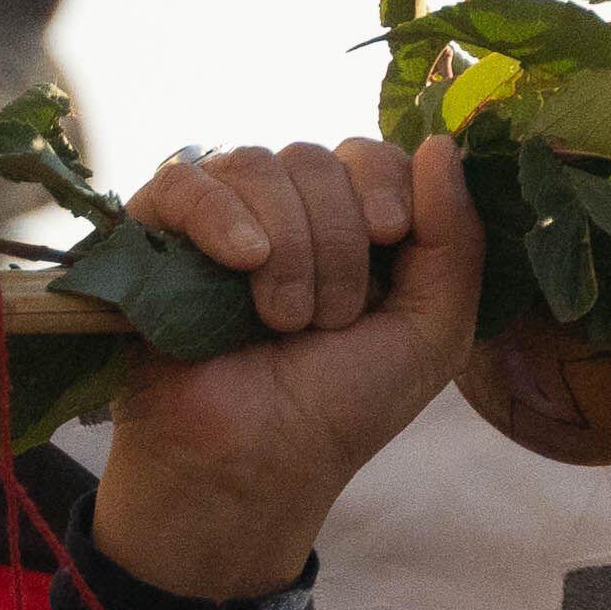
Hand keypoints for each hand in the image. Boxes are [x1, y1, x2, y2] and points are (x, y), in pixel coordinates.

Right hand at [88, 135, 481, 600]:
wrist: (252, 466)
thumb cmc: (339, 408)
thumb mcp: (432, 330)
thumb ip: (456, 238)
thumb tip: (440, 143)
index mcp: (347, 224)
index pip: (370, 152)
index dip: (383, 186)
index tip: (389, 240)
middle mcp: (281, 210)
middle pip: (317, 158)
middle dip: (337, 243)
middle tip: (327, 321)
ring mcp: (215, 219)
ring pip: (258, 166)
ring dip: (288, 248)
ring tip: (282, 321)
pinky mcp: (154, 234)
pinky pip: (186, 180)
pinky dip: (220, 215)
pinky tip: (242, 261)